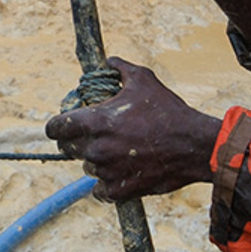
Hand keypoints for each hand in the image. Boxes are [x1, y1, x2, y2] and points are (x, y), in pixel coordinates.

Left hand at [44, 57, 222, 200]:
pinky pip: (100, 190)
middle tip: (94, 137)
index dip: (55, 127)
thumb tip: (109, 60)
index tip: (61, 127)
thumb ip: (120, 68)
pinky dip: (107, 183)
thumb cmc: (169, 111)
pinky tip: (121, 172)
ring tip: (118, 151)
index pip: (55, 128)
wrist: (195, 145)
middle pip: (68, 149)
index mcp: (95, 121)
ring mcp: (107, 171)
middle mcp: (96, 147)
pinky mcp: (120, 190)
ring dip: (96, 161)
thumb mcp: (144, 80)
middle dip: (77, 142)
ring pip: (87, 167)